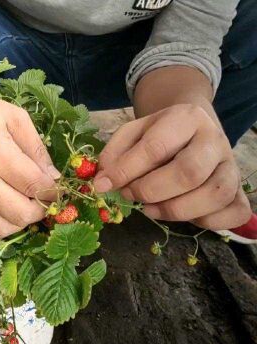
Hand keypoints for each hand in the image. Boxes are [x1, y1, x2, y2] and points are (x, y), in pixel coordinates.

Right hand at [0, 87, 58, 237]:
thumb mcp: (14, 117)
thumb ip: (36, 147)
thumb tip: (53, 177)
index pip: (33, 184)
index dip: (53, 191)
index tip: (59, 188)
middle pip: (20, 213)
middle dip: (42, 211)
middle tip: (47, 199)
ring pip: (2, 227)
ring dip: (23, 221)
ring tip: (29, 204)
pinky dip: (4, 222)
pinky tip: (11, 206)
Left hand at [93, 104, 250, 229]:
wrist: (194, 127)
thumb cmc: (159, 134)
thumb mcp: (132, 133)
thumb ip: (115, 154)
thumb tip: (103, 182)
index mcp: (185, 119)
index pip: (156, 147)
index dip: (126, 171)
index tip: (104, 185)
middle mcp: (214, 140)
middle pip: (189, 173)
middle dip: (151, 191)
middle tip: (131, 195)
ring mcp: (231, 166)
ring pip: (215, 195)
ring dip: (175, 210)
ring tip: (150, 209)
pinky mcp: (240, 190)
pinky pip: (235, 212)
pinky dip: (208, 222)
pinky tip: (183, 215)